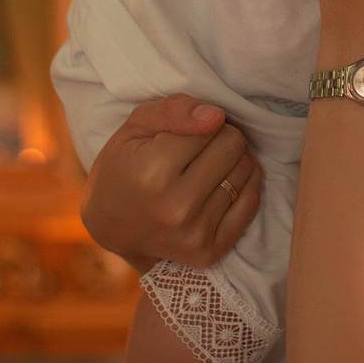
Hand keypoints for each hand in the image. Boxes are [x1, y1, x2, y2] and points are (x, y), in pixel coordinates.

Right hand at [79, 95, 261, 271]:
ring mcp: (194, 234)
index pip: (212, 126)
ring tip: (205, 167)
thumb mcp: (136, 126)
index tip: (183, 134)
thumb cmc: (124, 165)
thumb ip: (173, 110)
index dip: (201, 122)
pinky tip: (220, 184)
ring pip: (247, 171)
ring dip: (232, 162)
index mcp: (153, 172)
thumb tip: (216, 115)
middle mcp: (176, 208)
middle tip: (198, 148)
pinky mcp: (209, 252)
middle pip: (233, 146)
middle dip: (220, 138)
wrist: (111, 224)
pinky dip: (243, 186)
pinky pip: (252, 202)